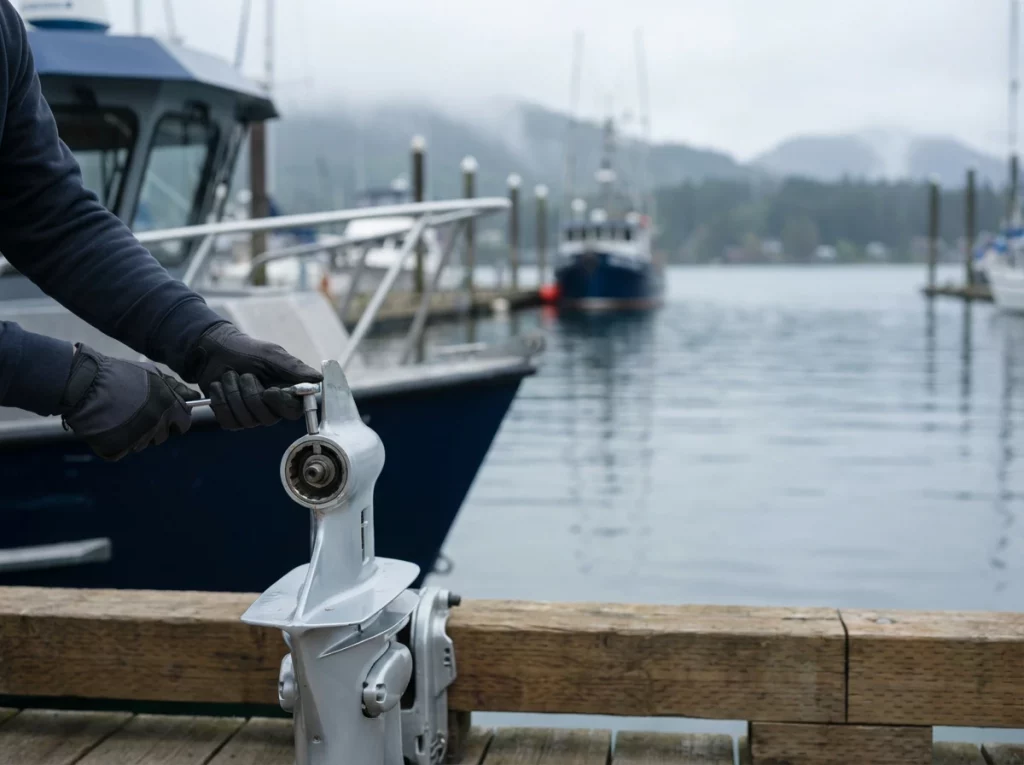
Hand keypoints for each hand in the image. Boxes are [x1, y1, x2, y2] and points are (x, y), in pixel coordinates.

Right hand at [59, 344, 199, 460]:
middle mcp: (157, 424)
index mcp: (169, 406)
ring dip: (135, 435)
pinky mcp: (118, 449)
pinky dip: (116, 443)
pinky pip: (123, 451)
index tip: (166, 415)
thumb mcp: (152, 373)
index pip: (184, 423)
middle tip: (136, 414)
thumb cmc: (119, 375)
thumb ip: (175, 388)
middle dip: (155, 428)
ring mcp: (138, 438)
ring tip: (119, 417)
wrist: (84, 384)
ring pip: (143, 444)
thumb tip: (195, 397)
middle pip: (163, 436)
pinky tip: (108, 427)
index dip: (175, 420)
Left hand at [183, 322, 322, 430]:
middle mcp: (271, 408)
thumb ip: (293, 368)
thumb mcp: (271, 355)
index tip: (270, 390)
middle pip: (266, 418)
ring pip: (245, 420)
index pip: (293, 411)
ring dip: (233, 394)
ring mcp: (251, 415)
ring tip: (230, 376)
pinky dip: (220, 402)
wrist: (215, 351)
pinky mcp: (231, 419)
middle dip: (250, 394)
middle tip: (244, 374)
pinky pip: (228, 421)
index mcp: (286, 393)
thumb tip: (319, 378)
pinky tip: (219, 387)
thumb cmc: (246, 351)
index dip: (281, 403)